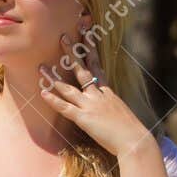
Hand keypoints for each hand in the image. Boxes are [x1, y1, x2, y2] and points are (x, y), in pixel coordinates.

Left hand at [39, 30, 150, 156]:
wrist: (135, 141)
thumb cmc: (132, 133)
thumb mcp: (123, 115)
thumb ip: (113, 109)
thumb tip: (109, 111)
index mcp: (109, 93)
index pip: (97, 67)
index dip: (91, 50)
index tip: (86, 35)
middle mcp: (98, 96)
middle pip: (83, 70)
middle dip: (73, 53)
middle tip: (63, 37)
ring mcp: (91, 106)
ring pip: (69, 88)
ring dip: (53, 77)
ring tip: (41, 66)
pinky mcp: (85, 119)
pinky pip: (66, 108)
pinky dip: (53, 100)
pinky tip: (42, 92)